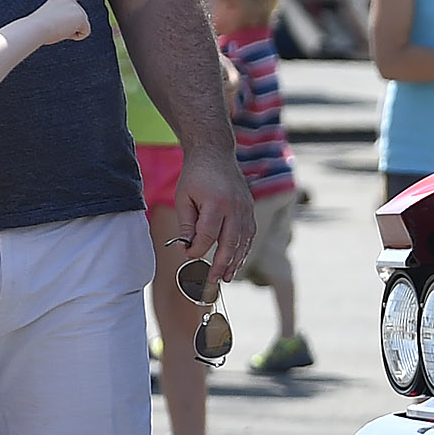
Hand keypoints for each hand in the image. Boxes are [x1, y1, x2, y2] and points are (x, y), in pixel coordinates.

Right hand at [25, 0, 99, 46]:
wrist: (36, 27)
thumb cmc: (38, 27)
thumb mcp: (51, 20)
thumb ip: (63, 20)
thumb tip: (74, 30)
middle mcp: (70, 1)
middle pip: (79, 20)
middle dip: (70, 28)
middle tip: (55, 27)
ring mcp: (77, 8)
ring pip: (81, 27)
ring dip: (71, 32)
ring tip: (58, 28)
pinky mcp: (81, 17)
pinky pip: (85, 33)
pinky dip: (76, 36)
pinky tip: (65, 31)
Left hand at [168, 150, 254, 277]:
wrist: (215, 154)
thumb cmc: (195, 177)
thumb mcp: (183, 198)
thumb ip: (187, 224)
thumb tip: (187, 248)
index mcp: (215, 203)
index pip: (207, 235)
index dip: (197, 250)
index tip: (188, 256)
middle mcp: (234, 207)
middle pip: (230, 243)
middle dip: (221, 264)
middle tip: (213, 280)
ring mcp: (245, 208)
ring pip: (243, 241)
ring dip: (236, 261)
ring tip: (227, 277)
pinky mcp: (249, 209)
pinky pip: (249, 234)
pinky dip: (243, 249)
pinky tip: (236, 260)